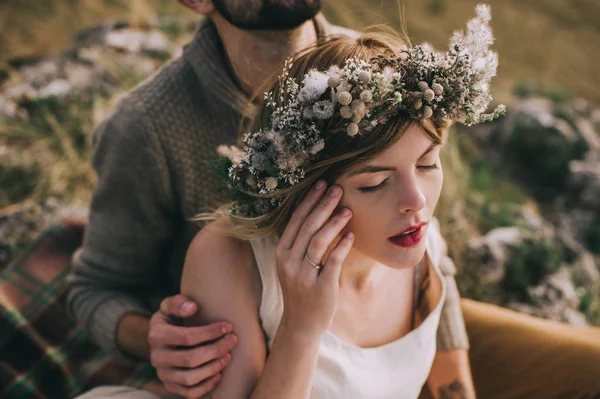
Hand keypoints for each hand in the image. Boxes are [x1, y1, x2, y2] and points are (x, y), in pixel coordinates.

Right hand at [149, 294, 237, 397]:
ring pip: (190, 378)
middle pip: (190, 359)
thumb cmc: (173, 317)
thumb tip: (192, 307)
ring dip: (213, 368)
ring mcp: (163, 374)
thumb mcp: (171, 305)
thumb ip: (179, 302)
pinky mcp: (170, 385)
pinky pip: (189, 393)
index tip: (229, 327)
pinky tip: (219, 374)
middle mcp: (156, 357)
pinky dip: (206, 386)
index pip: (187, 337)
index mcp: (156, 335)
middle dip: (216, 350)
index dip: (210, 332)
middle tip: (233, 341)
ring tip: (228, 357)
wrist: (164, 335)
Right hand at [275, 181, 353, 340]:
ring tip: (348, 209)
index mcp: (281, 252)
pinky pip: (333, 261)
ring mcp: (304, 275)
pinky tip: (351, 235)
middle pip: (308, 226)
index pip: (296, 220)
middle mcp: (289, 261)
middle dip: (323, 205)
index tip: (321, 184)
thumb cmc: (301, 289)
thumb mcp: (293, 264)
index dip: (309, 200)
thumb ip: (301, 242)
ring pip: (319, 241)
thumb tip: (318, 212)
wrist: (301, 323)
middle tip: (337, 188)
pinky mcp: (321, 287)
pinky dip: (342, 246)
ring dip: (334, 223)